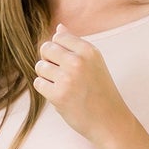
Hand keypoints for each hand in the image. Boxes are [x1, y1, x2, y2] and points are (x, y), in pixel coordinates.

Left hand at [33, 25, 131, 147]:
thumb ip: (75, 45)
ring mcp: (67, 78)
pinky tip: (60, 95)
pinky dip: (45, 90)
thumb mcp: (94, 63)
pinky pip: (39, 83)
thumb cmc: (101, 91)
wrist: (110, 121)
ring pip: (40, 66)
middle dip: (49, 61)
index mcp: (88, 50)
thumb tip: (59, 27)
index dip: (58, 50)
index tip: (67, 63)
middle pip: (45, 49)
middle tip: (61, 75)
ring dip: (46, 77)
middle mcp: (78, 61)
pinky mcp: (58, 95)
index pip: (58, 37)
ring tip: (62, 86)